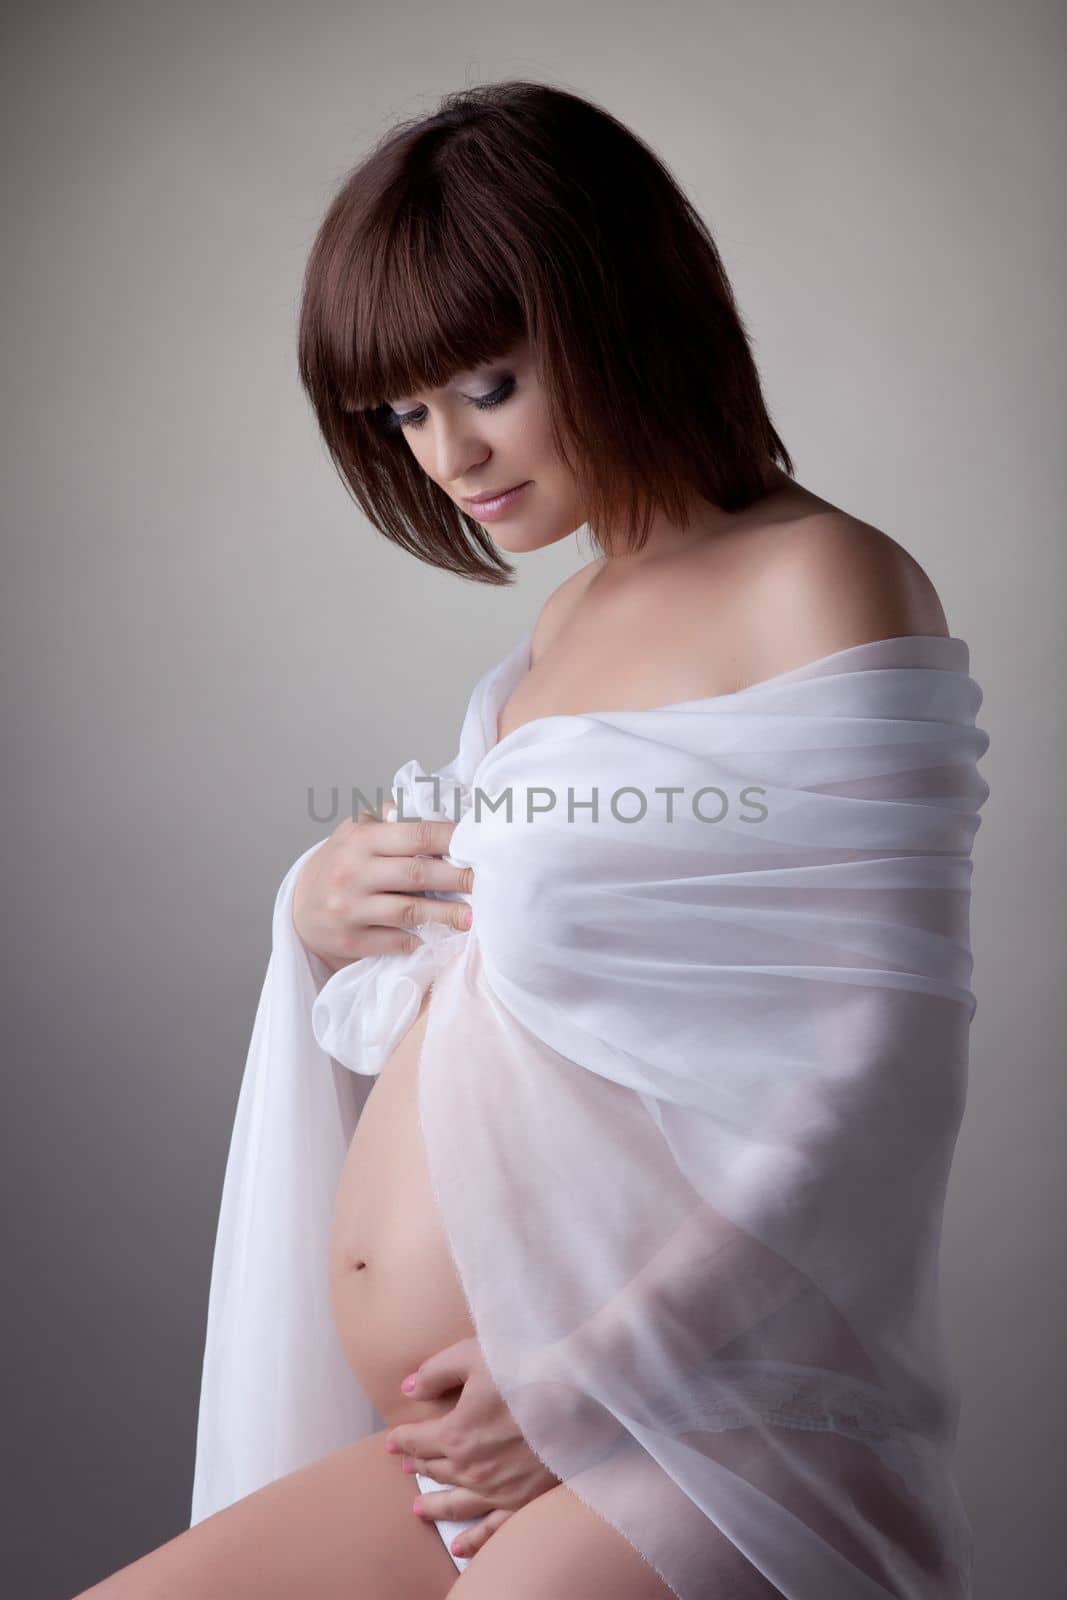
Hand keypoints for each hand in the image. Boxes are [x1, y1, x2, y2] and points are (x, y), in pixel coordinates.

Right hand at [292, 811, 472, 971]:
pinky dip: (420, 940)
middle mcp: (353, 872)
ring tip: (472, 917)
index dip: (453, 839)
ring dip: (447, 915)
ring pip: (410, 911)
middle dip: (458, 878)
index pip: (416, 834)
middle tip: (486, 881)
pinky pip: (395, 941)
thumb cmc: (341, 865)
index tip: (481, 844)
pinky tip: (440, 938)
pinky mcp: (351, 940)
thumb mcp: (356, 833)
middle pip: (418, 874)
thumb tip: (437, 805)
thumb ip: (391, 819)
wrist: (300, 909)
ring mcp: (350, 908)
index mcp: (360, 839)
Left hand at [384, 1336, 626, 1560]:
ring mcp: (499, 1490)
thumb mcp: (473, 1355)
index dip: (401, 1438)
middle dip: (418, 1465)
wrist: (583, 1392)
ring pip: (456, 1502)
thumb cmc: (527, 1366)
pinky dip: (473, 1540)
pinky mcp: (525, 1501)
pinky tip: (459, 1546)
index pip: (418, 1439)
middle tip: (406, 1465)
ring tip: (419, 1509)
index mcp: (455, 1435)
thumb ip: (435, 1373)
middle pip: (436, 1469)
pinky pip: (492, 1529)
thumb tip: (407, 1389)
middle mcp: (473, 1470)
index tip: (391, 1440)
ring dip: (435, 1504)